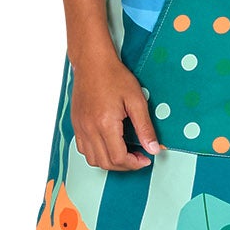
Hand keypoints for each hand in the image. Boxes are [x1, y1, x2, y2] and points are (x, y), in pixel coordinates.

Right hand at [70, 54, 160, 170]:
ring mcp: (80, 128)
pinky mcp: (76, 125)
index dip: (134, 163)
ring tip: (125, 153)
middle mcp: (89, 129)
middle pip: (105, 163)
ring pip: (92, 159)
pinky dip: (96, 154)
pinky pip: (83, 149)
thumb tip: (153, 149)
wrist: (92, 63)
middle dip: (125, 166)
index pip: (119, 158)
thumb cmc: (115, 77)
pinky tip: (109, 145)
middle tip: (139, 157)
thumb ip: (145, 127)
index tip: (146, 159)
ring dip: (110, 162)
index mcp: (105, 124)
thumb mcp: (136, 100)